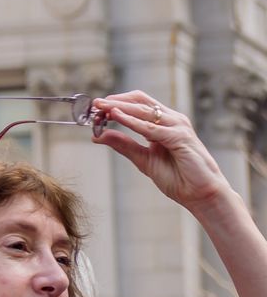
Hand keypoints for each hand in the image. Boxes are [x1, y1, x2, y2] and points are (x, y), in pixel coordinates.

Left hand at [91, 91, 233, 212]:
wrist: (202, 195)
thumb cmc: (179, 178)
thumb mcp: (144, 160)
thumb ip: (124, 145)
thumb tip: (98, 135)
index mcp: (163, 124)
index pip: (137, 104)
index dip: (115, 103)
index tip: (95, 108)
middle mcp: (172, 121)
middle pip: (139, 101)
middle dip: (114, 101)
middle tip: (94, 103)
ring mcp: (178, 127)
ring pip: (144, 110)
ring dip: (120, 107)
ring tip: (100, 107)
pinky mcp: (181, 138)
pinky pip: (151, 128)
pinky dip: (132, 121)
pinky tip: (116, 117)